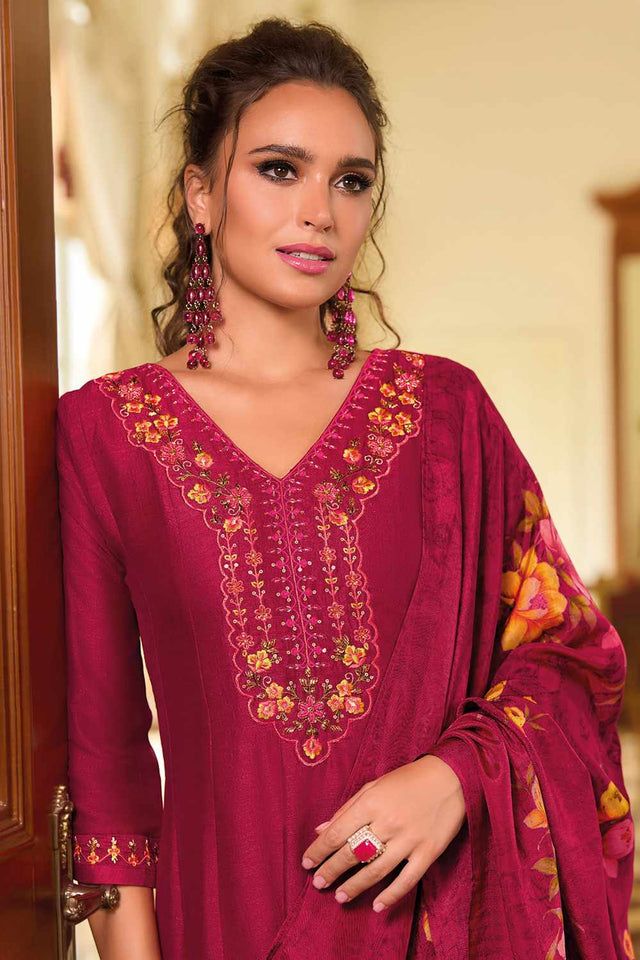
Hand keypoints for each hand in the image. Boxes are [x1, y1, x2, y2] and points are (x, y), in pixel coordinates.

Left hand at [300, 754, 465, 911]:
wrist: (451, 777)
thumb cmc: (408, 780)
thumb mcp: (374, 786)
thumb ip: (348, 808)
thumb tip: (321, 829)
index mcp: (371, 802)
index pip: (337, 832)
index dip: (319, 850)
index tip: (307, 863)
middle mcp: (388, 822)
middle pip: (352, 853)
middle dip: (332, 870)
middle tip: (318, 883)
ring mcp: (409, 839)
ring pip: (376, 870)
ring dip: (355, 886)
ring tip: (340, 897)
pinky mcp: (428, 852)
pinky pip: (407, 879)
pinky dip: (391, 895)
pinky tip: (377, 906)